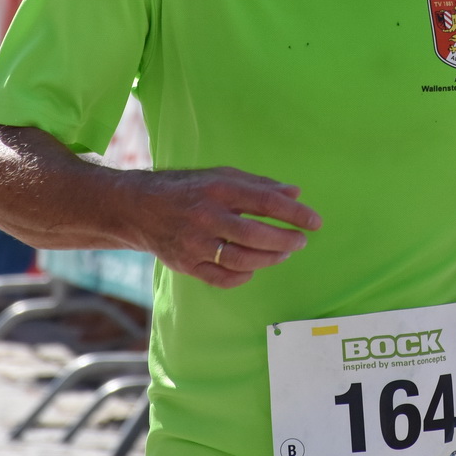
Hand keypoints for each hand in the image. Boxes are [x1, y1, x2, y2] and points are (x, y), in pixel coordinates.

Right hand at [131, 166, 321, 289]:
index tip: (315, 221)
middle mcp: (206, 216)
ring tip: (284, 253)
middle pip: (255, 235)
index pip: (266, 202)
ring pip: (241, 259)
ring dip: (270, 259)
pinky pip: (223, 278)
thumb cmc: (189, 189)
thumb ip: (259, 185)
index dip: (295, 213)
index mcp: (218, 189)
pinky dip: (244, 275)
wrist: (140, 208)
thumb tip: (295, 193)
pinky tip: (255, 266)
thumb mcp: (222, 176)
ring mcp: (195, 243)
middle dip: (285, 240)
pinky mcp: (186, 264)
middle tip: (301, 241)